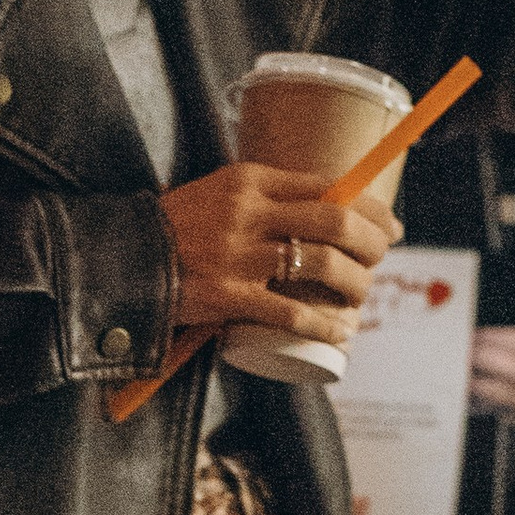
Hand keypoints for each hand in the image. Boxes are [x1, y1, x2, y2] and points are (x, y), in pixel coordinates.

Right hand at [155, 163, 402, 351]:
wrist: (124, 259)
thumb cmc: (180, 228)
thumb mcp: (221, 193)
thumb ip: (266, 197)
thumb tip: (322, 208)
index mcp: (250, 181)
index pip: (326, 186)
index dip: (369, 207)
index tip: (389, 225)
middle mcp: (249, 213)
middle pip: (335, 221)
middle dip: (372, 242)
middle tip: (381, 258)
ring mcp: (240, 256)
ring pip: (322, 265)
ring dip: (355, 285)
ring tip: (361, 297)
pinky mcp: (230, 297)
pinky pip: (292, 313)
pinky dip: (324, 326)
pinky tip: (340, 333)